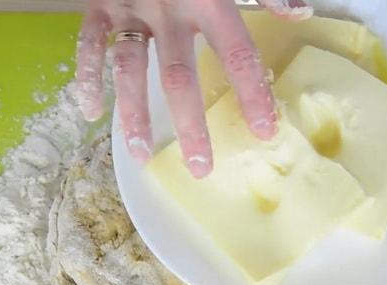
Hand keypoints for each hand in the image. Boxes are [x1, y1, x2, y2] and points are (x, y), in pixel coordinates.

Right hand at [76, 0, 310, 177]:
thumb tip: (301, 14)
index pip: (237, 54)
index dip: (253, 93)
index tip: (264, 131)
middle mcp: (169, 8)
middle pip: (179, 75)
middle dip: (190, 124)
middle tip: (201, 166)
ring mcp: (130, 8)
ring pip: (130, 68)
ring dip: (132, 113)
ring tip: (140, 153)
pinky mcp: (99, 5)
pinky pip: (87, 45)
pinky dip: (85, 77)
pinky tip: (90, 111)